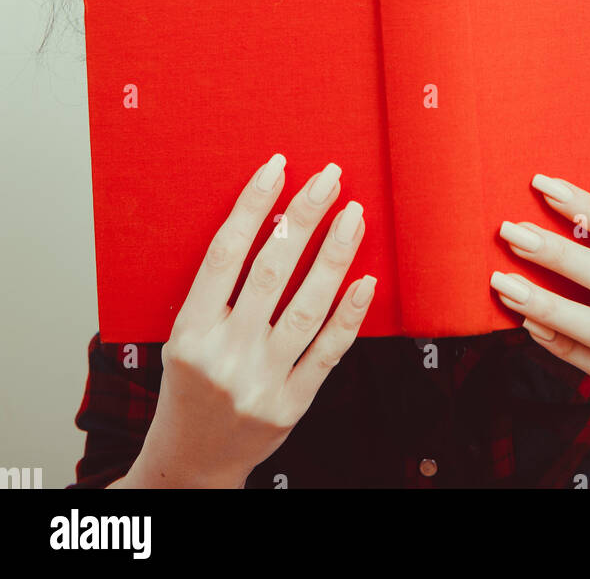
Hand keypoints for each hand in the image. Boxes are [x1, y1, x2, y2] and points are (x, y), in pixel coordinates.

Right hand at [127, 153, 374, 488]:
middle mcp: (224, 354)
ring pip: (306, 307)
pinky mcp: (291, 406)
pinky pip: (328, 353)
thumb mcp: (184, 336)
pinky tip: (366, 280)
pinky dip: (349, 315)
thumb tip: (274, 220)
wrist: (192, 462)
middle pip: (272, 270)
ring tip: (354, 215)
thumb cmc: (190, 385)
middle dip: (304, 216)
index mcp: (190, 331)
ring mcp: (260, 382)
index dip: (252, 204)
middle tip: (330, 177)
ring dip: (335, 255)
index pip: (225, 253)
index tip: (278, 166)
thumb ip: (219, 290)